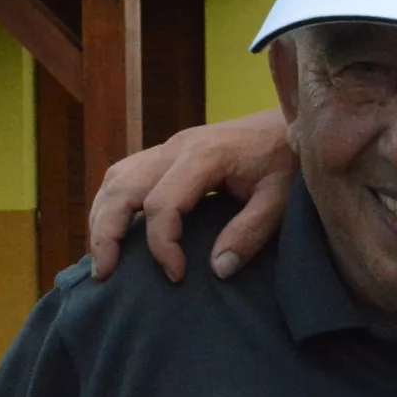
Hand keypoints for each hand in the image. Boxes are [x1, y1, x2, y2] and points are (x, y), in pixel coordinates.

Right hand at [88, 109, 295, 282]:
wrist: (293, 122)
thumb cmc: (288, 160)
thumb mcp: (280, 198)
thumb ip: (251, 232)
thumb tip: (217, 269)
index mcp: (204, 156)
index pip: (161, 203)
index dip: (161, 244)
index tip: (176, 275)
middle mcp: (178, 147)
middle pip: (122, 186)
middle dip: (107, 232)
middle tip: (105, 274)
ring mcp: (170, 146)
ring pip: (117, 177)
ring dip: (102, 216)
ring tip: (103, 257)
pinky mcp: (170, 152)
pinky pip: (127, 174)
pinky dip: (113, 203)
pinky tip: (116, 231)